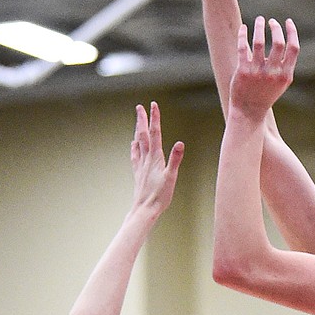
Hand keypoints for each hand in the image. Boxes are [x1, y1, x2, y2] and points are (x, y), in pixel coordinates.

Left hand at [128, 101, 184, 222]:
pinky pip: (135, 155)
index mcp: (155, 157)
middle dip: (142, 119)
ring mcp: (141, 165)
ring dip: (137, 129)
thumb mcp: (171, 177)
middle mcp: (146, 159)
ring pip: (138, 142)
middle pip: (142, 134)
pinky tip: (133, 144)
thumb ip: (176, 159)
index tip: (153, 104)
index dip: (154, 118)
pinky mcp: (138, 173)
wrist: (144, 210)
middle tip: (140, 106)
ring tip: (137, 120)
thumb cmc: (159, 196)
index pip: (155, 133)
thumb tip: (181, 143)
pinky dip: (134, 146)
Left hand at [229, 17, 298, 122]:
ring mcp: (257, 72)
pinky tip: (243, 28)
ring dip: (259, 27)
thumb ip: (285, 64)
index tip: (287, 21)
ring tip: (259, 20)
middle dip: (276, 27)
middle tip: (271, 21)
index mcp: (285, 75)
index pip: (293, 48)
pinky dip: (243, 34)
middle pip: (278, 42)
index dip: (292, 31)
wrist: (249, 112)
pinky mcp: (243, 71)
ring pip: (259, 42)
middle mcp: (273, 73)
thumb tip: (286, 40)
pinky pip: (243, 47)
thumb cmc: (266, 94)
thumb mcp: (281, 82)